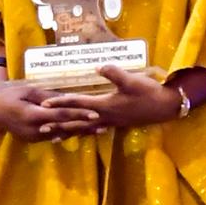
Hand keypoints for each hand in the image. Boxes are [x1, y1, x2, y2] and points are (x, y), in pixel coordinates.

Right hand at [0, 74, 99, 142]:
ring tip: (97, 131)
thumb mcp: (29, 90)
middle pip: (65, 128)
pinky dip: (67, 134)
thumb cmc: (11, 93)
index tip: (96, 114)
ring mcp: (34, 136)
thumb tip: (69, 98)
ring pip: (61, 134)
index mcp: (34, 115)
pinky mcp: (33, 139)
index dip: (79, 115)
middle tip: (104, 125)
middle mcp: (36, 129)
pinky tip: (81, 134)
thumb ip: (49, 96)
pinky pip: (53, 137)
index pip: (62, 116)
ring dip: (79, 132)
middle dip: (85, 127)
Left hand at [45, 65, 183, 130]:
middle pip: (76, 121)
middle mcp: (104, 116)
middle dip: (58, 123)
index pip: (77, 103)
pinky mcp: (116, 123)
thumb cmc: (149, 92)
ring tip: (54, 137)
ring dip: (68, 131)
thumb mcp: (133, 80)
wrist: (165, 107)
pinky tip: (80, 134)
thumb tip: (97, 67)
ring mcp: (110, 122)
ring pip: (84, 129)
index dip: (60, 103)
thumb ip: (114, 73)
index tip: (44, 105)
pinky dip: (84, 132)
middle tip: (40, 127)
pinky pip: (94, 130)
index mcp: (104, 105)